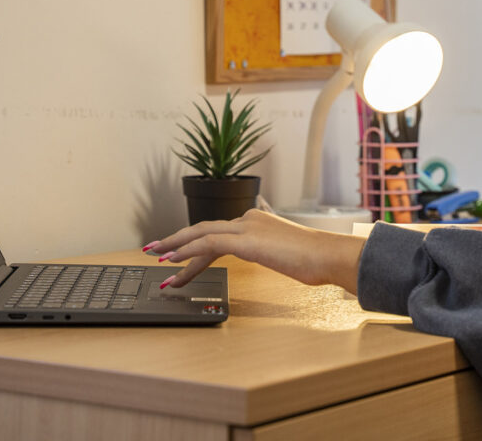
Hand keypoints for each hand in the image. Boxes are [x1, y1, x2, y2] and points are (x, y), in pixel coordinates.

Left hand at [143, 209, 366, 293]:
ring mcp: (247, 228)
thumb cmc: (315, 259)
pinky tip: (172, 261)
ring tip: (155, 257)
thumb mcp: (289, 254)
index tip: (179, 260)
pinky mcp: (246, 240)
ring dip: (174, 246)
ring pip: (201, 233)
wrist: (327, 255)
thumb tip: (273, 253)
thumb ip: (275, 250)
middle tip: (153, 249)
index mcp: (257, 221)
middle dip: (176, 240)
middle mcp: (249, 220)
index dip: (195, 246)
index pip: (219, 233)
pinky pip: (208, 242)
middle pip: (204, 229)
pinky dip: (186, 250)